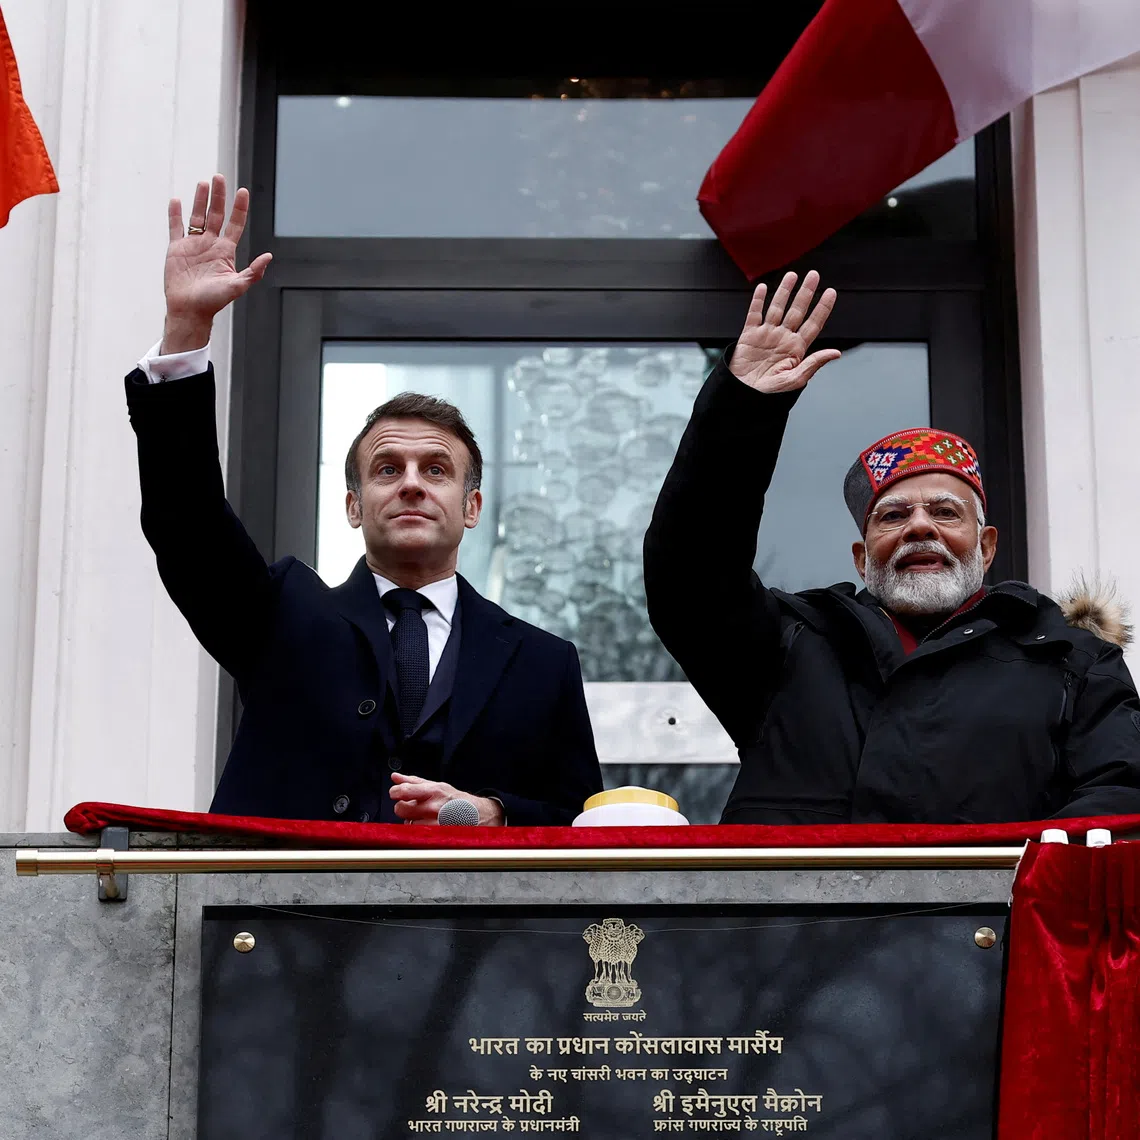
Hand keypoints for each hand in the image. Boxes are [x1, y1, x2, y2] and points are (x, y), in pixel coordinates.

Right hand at [161, 174, 271, 352]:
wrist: (189, 310)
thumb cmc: (213, 301)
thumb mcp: (237, 286)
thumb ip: (253, 272)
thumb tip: (269, 256)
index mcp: (225, 252)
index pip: (235, 224)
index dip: (239, 208)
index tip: (242, 192)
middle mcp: (211, 245)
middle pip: (216, 215)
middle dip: (219, 196)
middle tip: (220, 177)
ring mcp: (193, 245)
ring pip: (197, 216)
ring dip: (200, 200)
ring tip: (203, 183)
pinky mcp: (176, 249)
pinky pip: (175, 227)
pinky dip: (175, 214)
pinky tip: (176, 200)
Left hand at [389, 772, 504, 825]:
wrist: (480, 814)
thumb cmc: (455, 799)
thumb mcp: (437, 785)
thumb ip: (414, 782)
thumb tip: (395, 777)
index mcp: (432, 791)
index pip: (404, 790)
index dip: (395, 792)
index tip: (395, 794)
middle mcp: (434, 806)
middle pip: (401, 809)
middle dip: (402, 808)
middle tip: (410, 808)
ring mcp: (436, 822)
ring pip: (408, 824)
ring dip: (411, 822)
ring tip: (422, 818)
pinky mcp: (439, 835)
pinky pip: (418, 834)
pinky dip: (419, 831)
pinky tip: (426, 827)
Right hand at [729, 270, 839, 393]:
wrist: (743, 395)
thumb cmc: (768, 393)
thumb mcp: (794, 380)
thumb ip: (814, 364)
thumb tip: (836, 353)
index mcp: (796, 349)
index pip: (813, 324)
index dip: (822, 308)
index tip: (831, 292)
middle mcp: (783, 338)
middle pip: (797, 310)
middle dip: (806, 292)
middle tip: (814, 275)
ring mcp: (766, 335)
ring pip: (777, 308)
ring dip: (784, 291)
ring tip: (792, 275)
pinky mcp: (749, 335)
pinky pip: (754, 314)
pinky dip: (758, 301)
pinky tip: (763, 288)